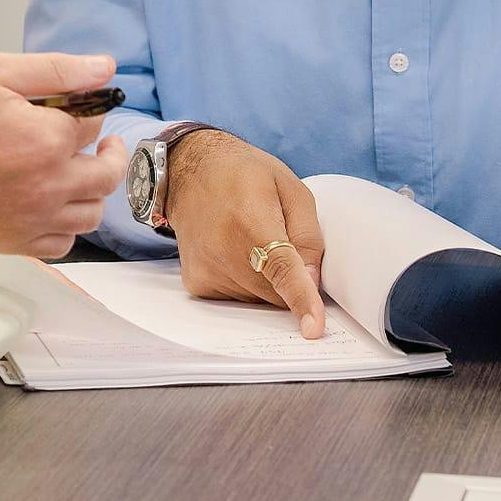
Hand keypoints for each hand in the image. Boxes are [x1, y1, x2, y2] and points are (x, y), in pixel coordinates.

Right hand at [0, 51, 125, 257]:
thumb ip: (56, 71)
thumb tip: (106, 68)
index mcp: (46, 140)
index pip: (93, 124)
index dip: (88, 108)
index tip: (74, 102)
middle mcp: (46, 187)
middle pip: (105, 175)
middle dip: (108, 151)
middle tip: (98, 138)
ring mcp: (27, 219)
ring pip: (89, 214)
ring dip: (92, 190)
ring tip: (75, 168)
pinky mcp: (7, 242)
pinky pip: (60, 243)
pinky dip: (67, 225)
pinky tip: (51, 203)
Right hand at [165, 128, 325, 338]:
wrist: (188, 171)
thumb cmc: (243, 174)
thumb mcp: (290, 188)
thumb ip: (308, 235)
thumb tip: (312, 282)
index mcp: (251, 220)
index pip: (280, 268)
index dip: (300, 299)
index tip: (312, 329)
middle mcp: (222, 249)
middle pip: (276, 292)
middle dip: (290, 280)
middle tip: (280, 241)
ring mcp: (206, 269)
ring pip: (258, 300)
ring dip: (267, 281)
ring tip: (250, 241)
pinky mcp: (197, 282)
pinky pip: (239, 299)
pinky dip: (247, 283)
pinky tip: (235, 253)